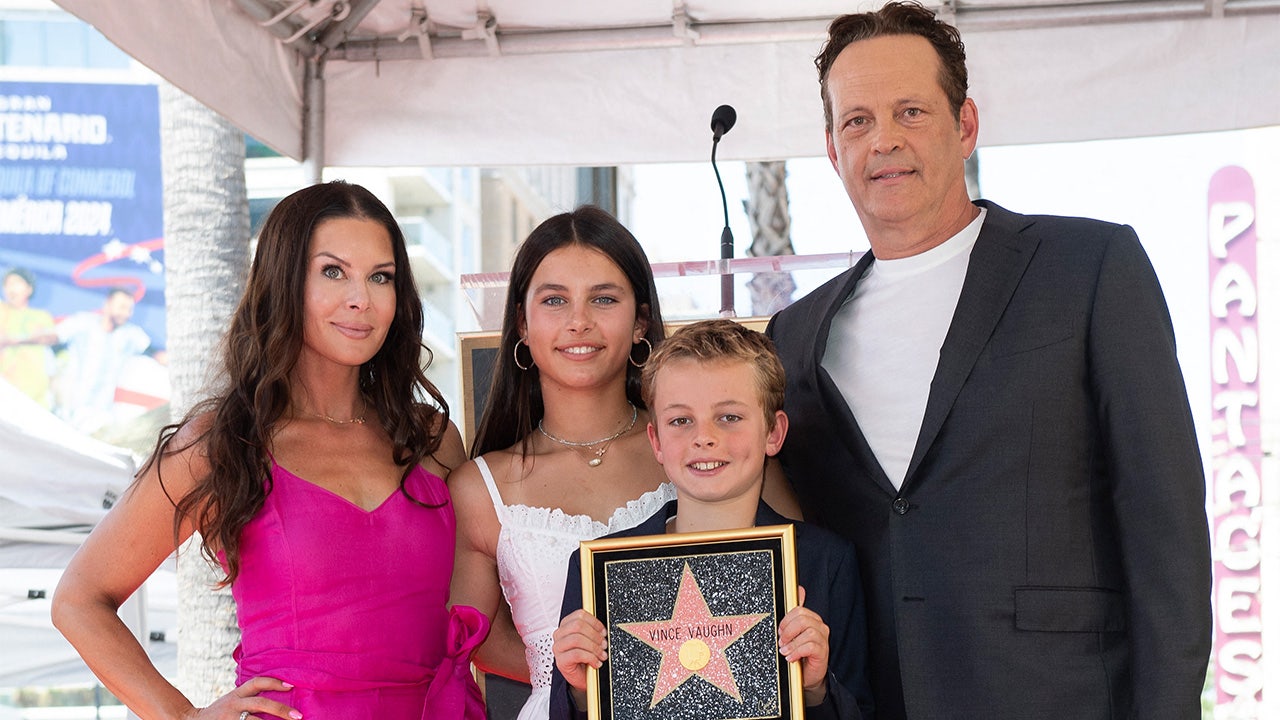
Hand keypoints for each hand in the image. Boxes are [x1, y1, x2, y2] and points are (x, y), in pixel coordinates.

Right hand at [188, 677, 300, 719]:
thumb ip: (249, 698)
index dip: (274, 682)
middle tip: (298, 716)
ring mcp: (230, 718)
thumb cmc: (220, 712)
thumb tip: (280, 697)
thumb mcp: (233, 700)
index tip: (291, 685)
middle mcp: (234, 704)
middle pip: (261, 703)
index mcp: (237, 694)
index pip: (257, 683)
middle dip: (281, 710)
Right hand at [553, 609, 607, 700]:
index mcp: (566, 625)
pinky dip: (590, 658)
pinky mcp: (560, 661)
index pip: (580, 615)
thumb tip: (603, 629)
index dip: (595, 622)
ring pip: (577, 639)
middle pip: (578, 625)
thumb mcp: (590, 640)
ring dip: (594, 648)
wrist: (582, 677)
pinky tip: (596, 663)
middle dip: (595, 635)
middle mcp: (559, 635)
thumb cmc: (586, 658)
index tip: (603, 632)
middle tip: (604, 645)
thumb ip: (593, 631)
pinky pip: (577, 654)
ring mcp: (558, 648)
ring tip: (601, 655)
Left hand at [777, 586, 829, 705]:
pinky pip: (810, 646)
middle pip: (803, 619)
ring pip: (808, 632)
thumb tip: (800, 589)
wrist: (806, 675)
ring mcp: (823, 640)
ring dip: (792, 642)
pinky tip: (791, 657)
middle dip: (788, 630)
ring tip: (785, 651)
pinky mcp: (823, 653)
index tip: (779, 631)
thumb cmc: (799, 653)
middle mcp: (820, 627)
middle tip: (781, 641)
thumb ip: (795, 613)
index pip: (799, 610)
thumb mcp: (794, 633)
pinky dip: (797, 651)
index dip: (786, 620)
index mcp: (812, 620)